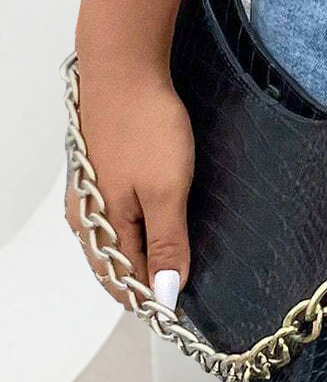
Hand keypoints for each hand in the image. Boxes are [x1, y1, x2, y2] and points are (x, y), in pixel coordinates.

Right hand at [64, 60, 195, 312]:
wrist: (125, 70)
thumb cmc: (144, 126)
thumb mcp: (167, 190)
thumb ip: (167, 242)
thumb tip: (165, 294)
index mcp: (99, 228)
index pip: (125, 282)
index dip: (154, 299)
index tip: (185, 311)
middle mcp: (86, 216)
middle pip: (116, 264)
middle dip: (148, 280)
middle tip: (184, 290)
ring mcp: (90, 192)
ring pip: (116, 239)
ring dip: (142, 254)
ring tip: (174, 263)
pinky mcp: (100, 170)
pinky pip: (117, 214)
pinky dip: (138, 228)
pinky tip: (157, 223)